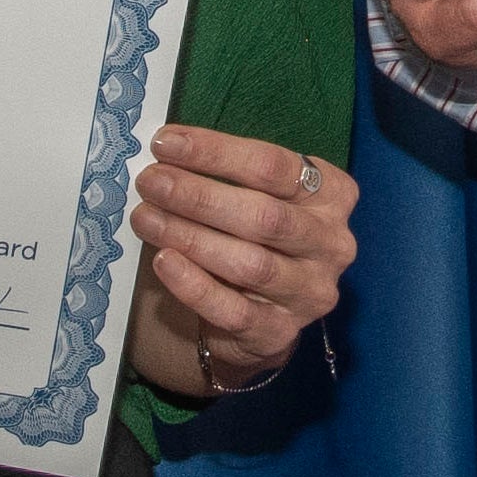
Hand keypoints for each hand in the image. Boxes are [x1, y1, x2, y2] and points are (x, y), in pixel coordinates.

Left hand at [128, 124, 358, 393]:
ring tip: (145, 217)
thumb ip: (225, 175)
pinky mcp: (281, 333)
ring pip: (250, 264)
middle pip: (264, 215)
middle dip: (199, 195)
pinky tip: (163, 261)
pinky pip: (234, 310)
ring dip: (190, 236)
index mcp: (332, 194)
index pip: (273, 165)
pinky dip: (194, 285)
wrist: (257, 312)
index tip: (165, 143)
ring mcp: (310, 292)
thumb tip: (166, 152)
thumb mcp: (256, 195)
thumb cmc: (251, 234)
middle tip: (150, 182)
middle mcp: (331, 243)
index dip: (215, 152)